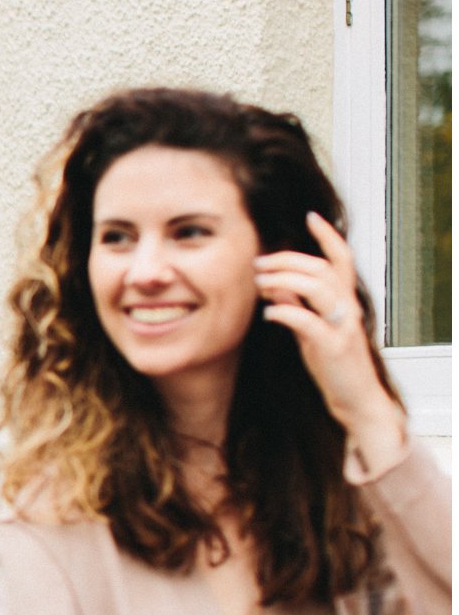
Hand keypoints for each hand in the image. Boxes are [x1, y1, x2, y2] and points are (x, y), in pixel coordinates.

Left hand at [255, 213, 408, 472]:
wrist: (354, 399)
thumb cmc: (332, 363)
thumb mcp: (313, 329)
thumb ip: (300, 305)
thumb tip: (275, 286)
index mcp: (344, 301)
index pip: (341, 259)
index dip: (328, 236)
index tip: (311, 215)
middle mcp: (348, 308)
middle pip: (323, 268)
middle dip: (288, 260)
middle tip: (258, 263)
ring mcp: (343, 327)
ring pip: (319, 288)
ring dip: (285, 280)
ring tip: (259, 282)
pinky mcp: (333, 347)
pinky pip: (309, 321)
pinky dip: (286, 312)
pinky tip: (269, 314)